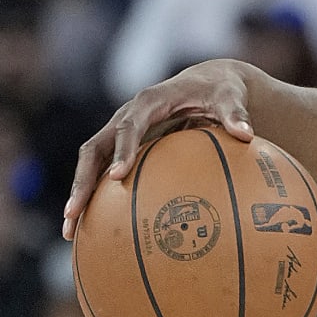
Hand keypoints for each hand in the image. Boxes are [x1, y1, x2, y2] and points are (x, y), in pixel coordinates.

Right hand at [63, 60, 252, 239]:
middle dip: (82, 180)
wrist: (207, 82)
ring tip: (70, 233)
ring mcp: (120, 133)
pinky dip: (96, 199)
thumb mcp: (229, 98)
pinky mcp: (123, 148)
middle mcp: (126, 117)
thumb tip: (246, 134)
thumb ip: (235, 114)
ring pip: (91, 164)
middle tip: (74, 212)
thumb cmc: (220, 91)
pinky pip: (103, 173)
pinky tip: (94, 232)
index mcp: (148, 102)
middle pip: (94, 149)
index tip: (118, 176)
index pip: (128, 126)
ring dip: (79, 195)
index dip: (122, 150)